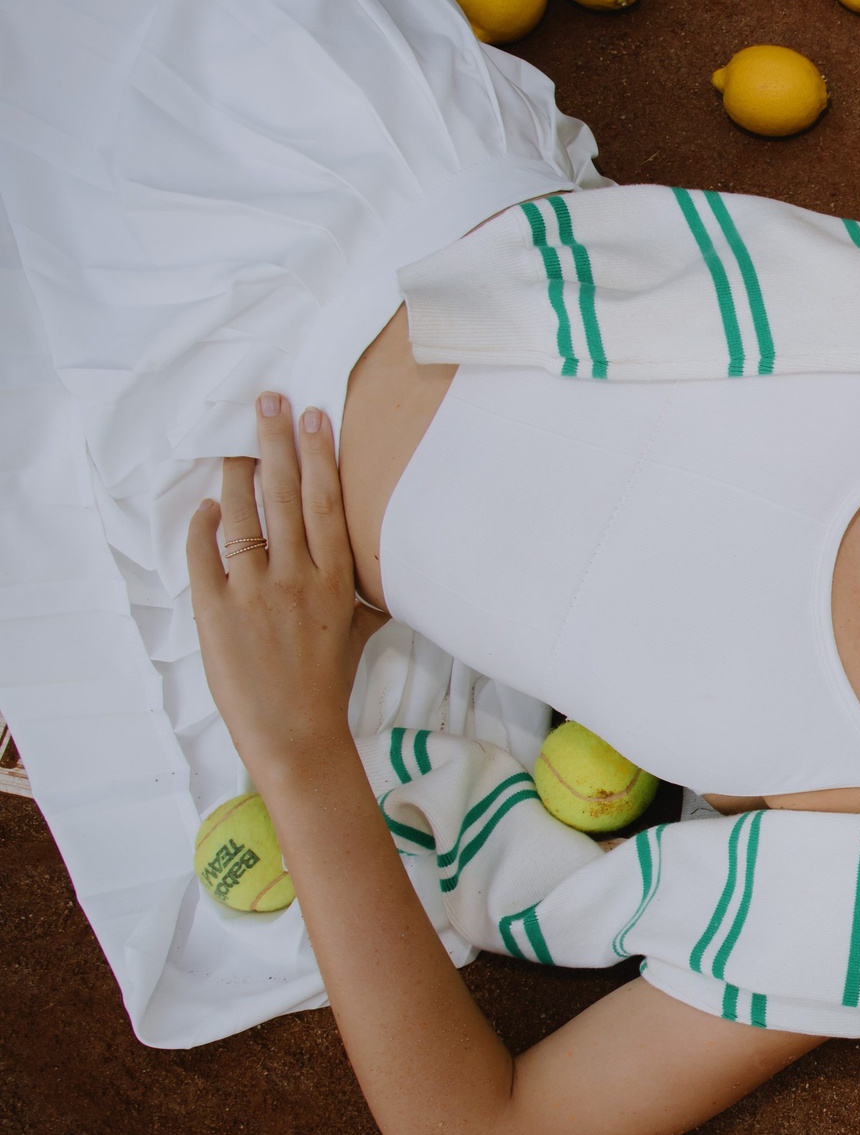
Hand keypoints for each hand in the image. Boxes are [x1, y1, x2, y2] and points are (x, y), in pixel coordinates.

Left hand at [187, 394, 375, 783]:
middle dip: (276, 443)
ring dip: (237, 474)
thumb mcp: (357, 631)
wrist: (294, 732)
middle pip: (285, 496)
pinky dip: (202, 526)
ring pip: (242, 517)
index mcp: (335, 580)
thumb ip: (363, 594)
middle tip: (268, 401)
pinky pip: (204, 556)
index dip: (318, 457)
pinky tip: (207, 507)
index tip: (313, 417)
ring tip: (234, 443)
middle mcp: (297, 578)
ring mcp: (254, 593)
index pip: (325, 504)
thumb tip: (381, 571)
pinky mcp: (215, 611)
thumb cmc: (327, 682)